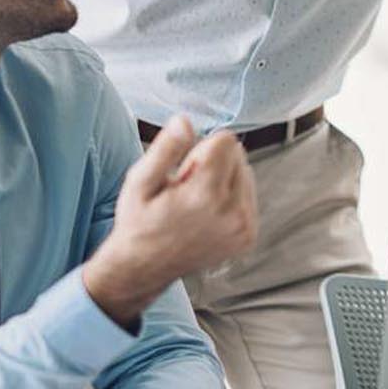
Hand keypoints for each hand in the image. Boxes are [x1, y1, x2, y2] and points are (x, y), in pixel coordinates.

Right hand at [85, 118, 258, 325]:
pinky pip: (249, 196)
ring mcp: (244, 227)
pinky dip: (232, 197)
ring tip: (195, 203)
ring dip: (224, 179)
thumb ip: (165, 149)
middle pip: (238, 155)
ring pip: (246, 173)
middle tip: (186, 188)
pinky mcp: (248, 236)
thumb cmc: (139, 221)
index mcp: (204, 195)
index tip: (183, 170)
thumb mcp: (140, 181)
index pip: (226, 140)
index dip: (200, 149)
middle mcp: (231, 212)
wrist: (144, 268)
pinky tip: (207, 213)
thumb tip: (185, 120)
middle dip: (214, 162)